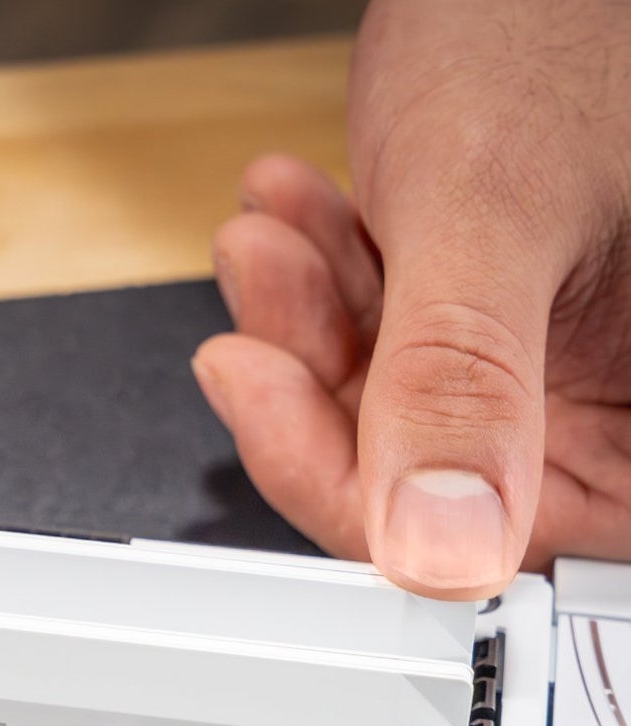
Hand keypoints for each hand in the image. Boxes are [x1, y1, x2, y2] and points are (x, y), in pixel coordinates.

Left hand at [192, 0, 630, 598]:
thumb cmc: (567, 18)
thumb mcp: (494, 212)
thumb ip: (460, 382)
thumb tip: (438, 549)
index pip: (511, 537)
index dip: (373, 504)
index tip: (277, 427)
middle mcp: (613, 391)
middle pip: (429, 480)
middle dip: (317, 395)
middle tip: (252, 337)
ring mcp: (556, 354)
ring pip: (391, 407)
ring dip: (306, 327)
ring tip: (273, 244)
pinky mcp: (496, 316)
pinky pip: (389, 341)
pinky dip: (326, 287)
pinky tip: (295, 225)